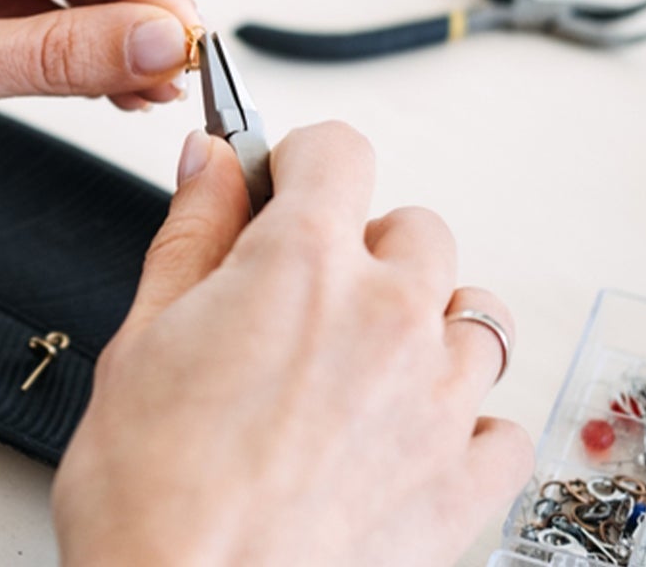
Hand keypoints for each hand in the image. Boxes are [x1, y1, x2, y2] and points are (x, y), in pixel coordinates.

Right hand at [53, 123, 531, 565]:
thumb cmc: (152, 496)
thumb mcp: (142, 337)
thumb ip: (191, 233)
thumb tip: (209, 163)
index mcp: (302, 267)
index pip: (338, 150)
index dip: (302, 165)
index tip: (284, 194)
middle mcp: (387, 318)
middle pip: (418, 229)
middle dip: (366, 249)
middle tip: (307, 300)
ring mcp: (437, 402)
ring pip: (477, 317)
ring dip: (428, 328)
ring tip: (365, 370)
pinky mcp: (463, 483)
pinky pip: (503, 429)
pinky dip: (469, 428)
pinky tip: (412, 440)